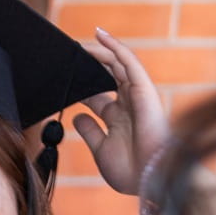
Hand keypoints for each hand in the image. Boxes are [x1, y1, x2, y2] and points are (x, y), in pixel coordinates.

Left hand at [72, 28, 172, 212]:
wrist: (150, 178)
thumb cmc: (130, 171)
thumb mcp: (101, 149)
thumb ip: (90, 131)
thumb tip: (77, 115)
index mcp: (118, 120)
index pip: (98, 95)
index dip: (82, 85)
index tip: (65, 78)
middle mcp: (128, 105)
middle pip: (107, 76)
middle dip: (89, 65)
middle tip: (69, 54)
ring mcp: (136, 96)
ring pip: (117, 65)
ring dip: (99, 52)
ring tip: (79, 43)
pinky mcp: (143, 89)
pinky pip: (129, 62)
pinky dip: (115, 48)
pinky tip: (100, 36)